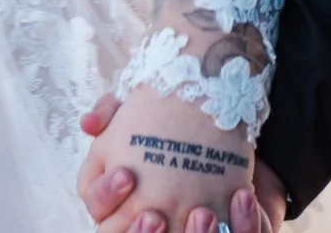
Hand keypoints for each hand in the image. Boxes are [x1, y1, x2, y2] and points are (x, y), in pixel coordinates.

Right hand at [80, 94, 284, 232]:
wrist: (221, 119)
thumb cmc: (171, 121)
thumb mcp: (139, 109)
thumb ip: (110, 111)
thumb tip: (89, 124)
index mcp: (116, 197)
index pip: (99, 209)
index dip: (107, 197)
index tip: (126, 175)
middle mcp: (144, 220)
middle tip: (155, 214)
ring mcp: (180, 228)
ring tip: (201, 213)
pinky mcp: (221, 227)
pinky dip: (240, 224)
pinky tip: (241, 198)